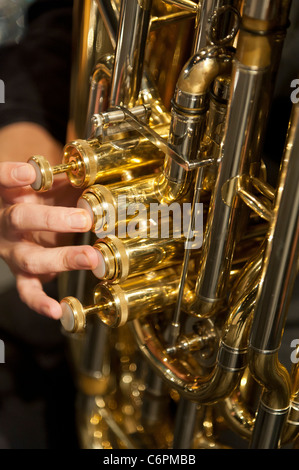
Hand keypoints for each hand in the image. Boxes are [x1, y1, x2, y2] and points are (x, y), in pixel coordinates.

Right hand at [0, 161, 97, 318]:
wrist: (24, 222)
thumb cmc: (43, 198)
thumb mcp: (54, 183)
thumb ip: (71, 178)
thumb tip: (102, 171)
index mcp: (10, 193)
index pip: (2, 180)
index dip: (12, 176)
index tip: (33, 174)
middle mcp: (6, 222)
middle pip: (20, 219)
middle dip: (53, 220)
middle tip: (84, 219)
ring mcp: (12, 250)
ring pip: (29, 257)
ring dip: (62, 258)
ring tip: (90, 258)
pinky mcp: (21, 272)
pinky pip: (26, 290)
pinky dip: (40, 302)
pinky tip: (57, 310)